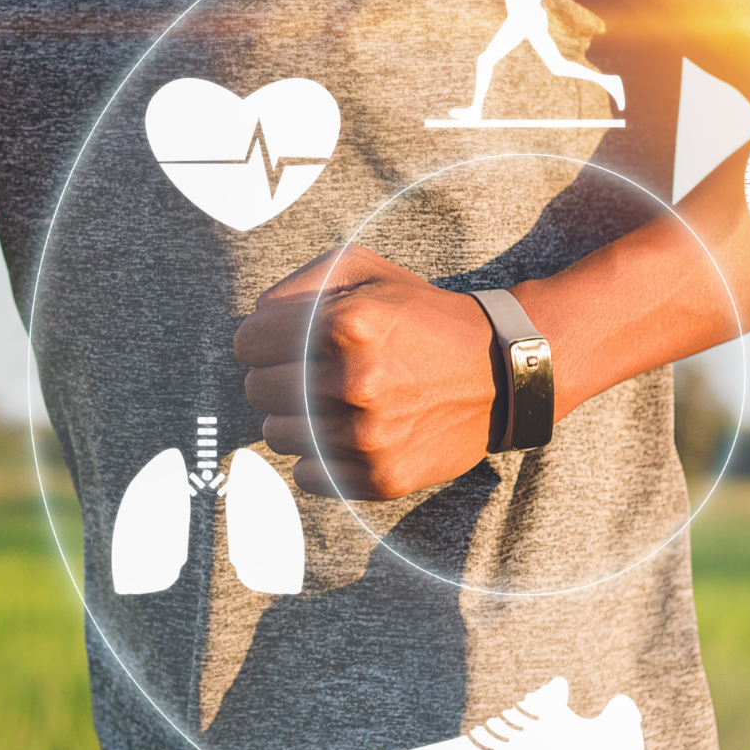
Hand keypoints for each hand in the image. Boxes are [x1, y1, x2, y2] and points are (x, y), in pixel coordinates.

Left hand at [233, 246, 501, 499]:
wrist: (502, 374)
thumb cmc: (423, 318)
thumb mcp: (368, 271)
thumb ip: (300, 283)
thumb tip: (256, 318)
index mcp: (346, 325)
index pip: (247, 342)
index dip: (262, 337)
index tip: (282, 341)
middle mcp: (354, 382)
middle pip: (256, 389)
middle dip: (275, 375)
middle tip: (309, 371)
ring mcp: (368, 436)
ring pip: (275, 434)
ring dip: (294, 417)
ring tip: (330, 401)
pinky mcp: (379, 478)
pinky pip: (306, 473)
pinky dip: (318, 455)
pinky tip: (349, 433)